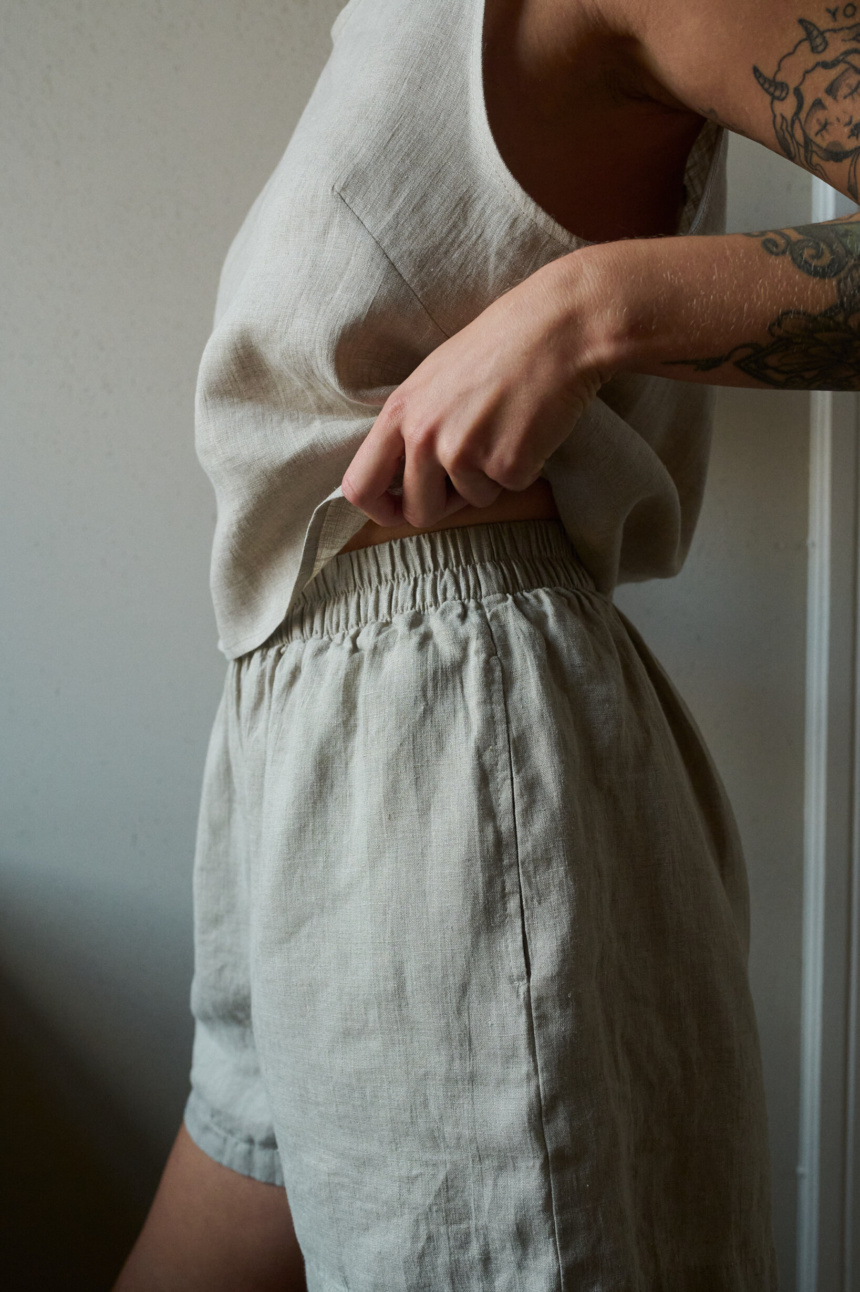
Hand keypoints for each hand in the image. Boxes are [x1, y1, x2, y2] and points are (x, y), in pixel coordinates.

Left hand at [340, 254, 610, 527]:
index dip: (380, 509)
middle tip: (472, 473)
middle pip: (418, 512)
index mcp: (399, 413)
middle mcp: (424, 436)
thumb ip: (413, 426)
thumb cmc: (500, 346)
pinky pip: (512, 488)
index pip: (359, 486)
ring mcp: (464, 452)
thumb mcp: (433, 379)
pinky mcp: (507, 464)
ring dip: (492, 478)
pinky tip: (532, 425)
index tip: (401, 509)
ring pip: (472, 501)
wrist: (558, 326)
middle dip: (445, 506)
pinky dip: (526, 467)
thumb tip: (401, 477)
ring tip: (508, 425)